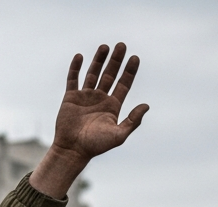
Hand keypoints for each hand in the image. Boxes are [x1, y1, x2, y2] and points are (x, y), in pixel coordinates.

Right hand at [29, 43, 149, 199]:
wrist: (72, 150)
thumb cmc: (96, 146)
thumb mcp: (118, 135)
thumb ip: (133, 121)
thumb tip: (146, 105)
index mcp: (113, 106)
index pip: (124, 84)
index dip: (129, 71)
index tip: (134, 58)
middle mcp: (100, 99)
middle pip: (110, 75)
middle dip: (116, 60)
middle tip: (122, 45)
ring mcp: (85, 96)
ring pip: (93, 73)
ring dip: (99, 60)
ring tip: (105, 46)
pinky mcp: (71, 97)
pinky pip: (73, 79)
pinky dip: (76, 68)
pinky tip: (80, 57)